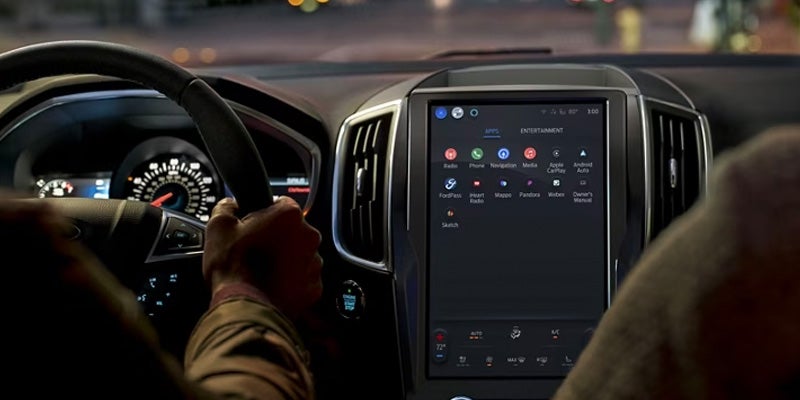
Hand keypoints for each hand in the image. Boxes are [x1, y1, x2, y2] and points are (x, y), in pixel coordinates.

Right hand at [202, 196, 322, 319]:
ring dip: (287, 261)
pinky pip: (304, 280)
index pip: (282, 204)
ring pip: (301, 256)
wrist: (243, 306)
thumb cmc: (233, 266)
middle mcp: (308, 237)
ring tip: (264, 271)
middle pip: (294, 231)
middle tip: (256, 251)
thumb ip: (227, 207)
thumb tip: (230, 205)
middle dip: (278, 238)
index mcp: (289, 216)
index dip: (266, 213)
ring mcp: (314, 264)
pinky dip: (292, 282)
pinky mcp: (314, 288)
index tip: (256, 225)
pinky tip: (273, 286)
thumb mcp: (219, 227)